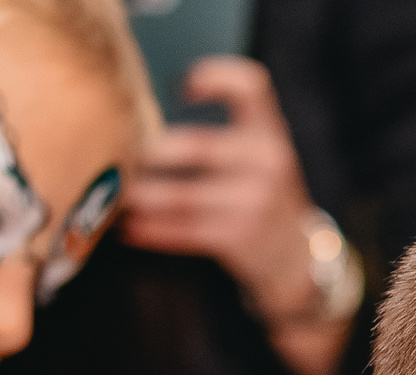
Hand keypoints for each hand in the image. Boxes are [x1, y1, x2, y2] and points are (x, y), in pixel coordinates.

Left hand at [120, 56, 318, 320]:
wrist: (297, 257)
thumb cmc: (262, 196)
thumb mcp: (261, 158)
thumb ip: (223, 136)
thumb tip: (141, 123)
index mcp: (270, 134)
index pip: (252, 86)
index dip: (217, 76)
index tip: (183, 87)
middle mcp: (267, 163)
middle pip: (197, 145)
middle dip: (151, 151)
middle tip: (120, 151)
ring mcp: (255, 203)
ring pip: (183, 195)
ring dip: (143, 195)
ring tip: (118, 192)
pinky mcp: (239, 238)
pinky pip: (184, 230)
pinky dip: (152, 230)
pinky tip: (129, 228)